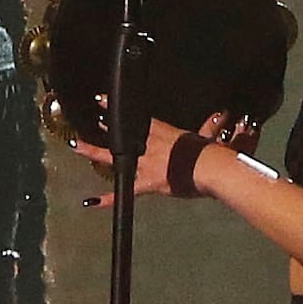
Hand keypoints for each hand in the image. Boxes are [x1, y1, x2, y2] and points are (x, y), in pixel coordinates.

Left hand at [84, 114, 251, 204]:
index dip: (117, 110)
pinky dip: (108, 199)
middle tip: (92, 119)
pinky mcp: (147, 183)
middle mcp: (149, 145)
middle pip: (123, 135)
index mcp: (164, 132)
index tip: (100, 101)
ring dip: (95, 151)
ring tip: (78, 145)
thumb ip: (211, 128)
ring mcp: (145, 164)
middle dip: (106, 127)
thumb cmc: (210, 153)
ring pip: (115, 156)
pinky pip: (124, 192)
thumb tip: (224, 115)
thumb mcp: (207, 137)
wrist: (210, 168)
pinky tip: (91, 202)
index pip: (138, 120)